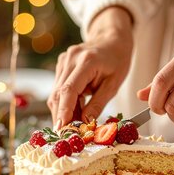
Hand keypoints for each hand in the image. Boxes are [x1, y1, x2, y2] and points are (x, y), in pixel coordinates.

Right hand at [47, 7, 132, 128]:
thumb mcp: (113, 84)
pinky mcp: (61, 65)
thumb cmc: (117, 61)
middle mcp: (70, 59)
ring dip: (62, 111)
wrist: (111, 40)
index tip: (61, 129)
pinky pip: (59, 88)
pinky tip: (74, 111)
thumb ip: (98, 103)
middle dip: (61, 116)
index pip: (69, 90)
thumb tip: (85, 122)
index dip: (63, 111)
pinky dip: (65, 102)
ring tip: (74, 124)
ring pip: (56, 92)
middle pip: (58, 93)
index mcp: (86, 62)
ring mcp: (63, 61)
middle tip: (68, 134)